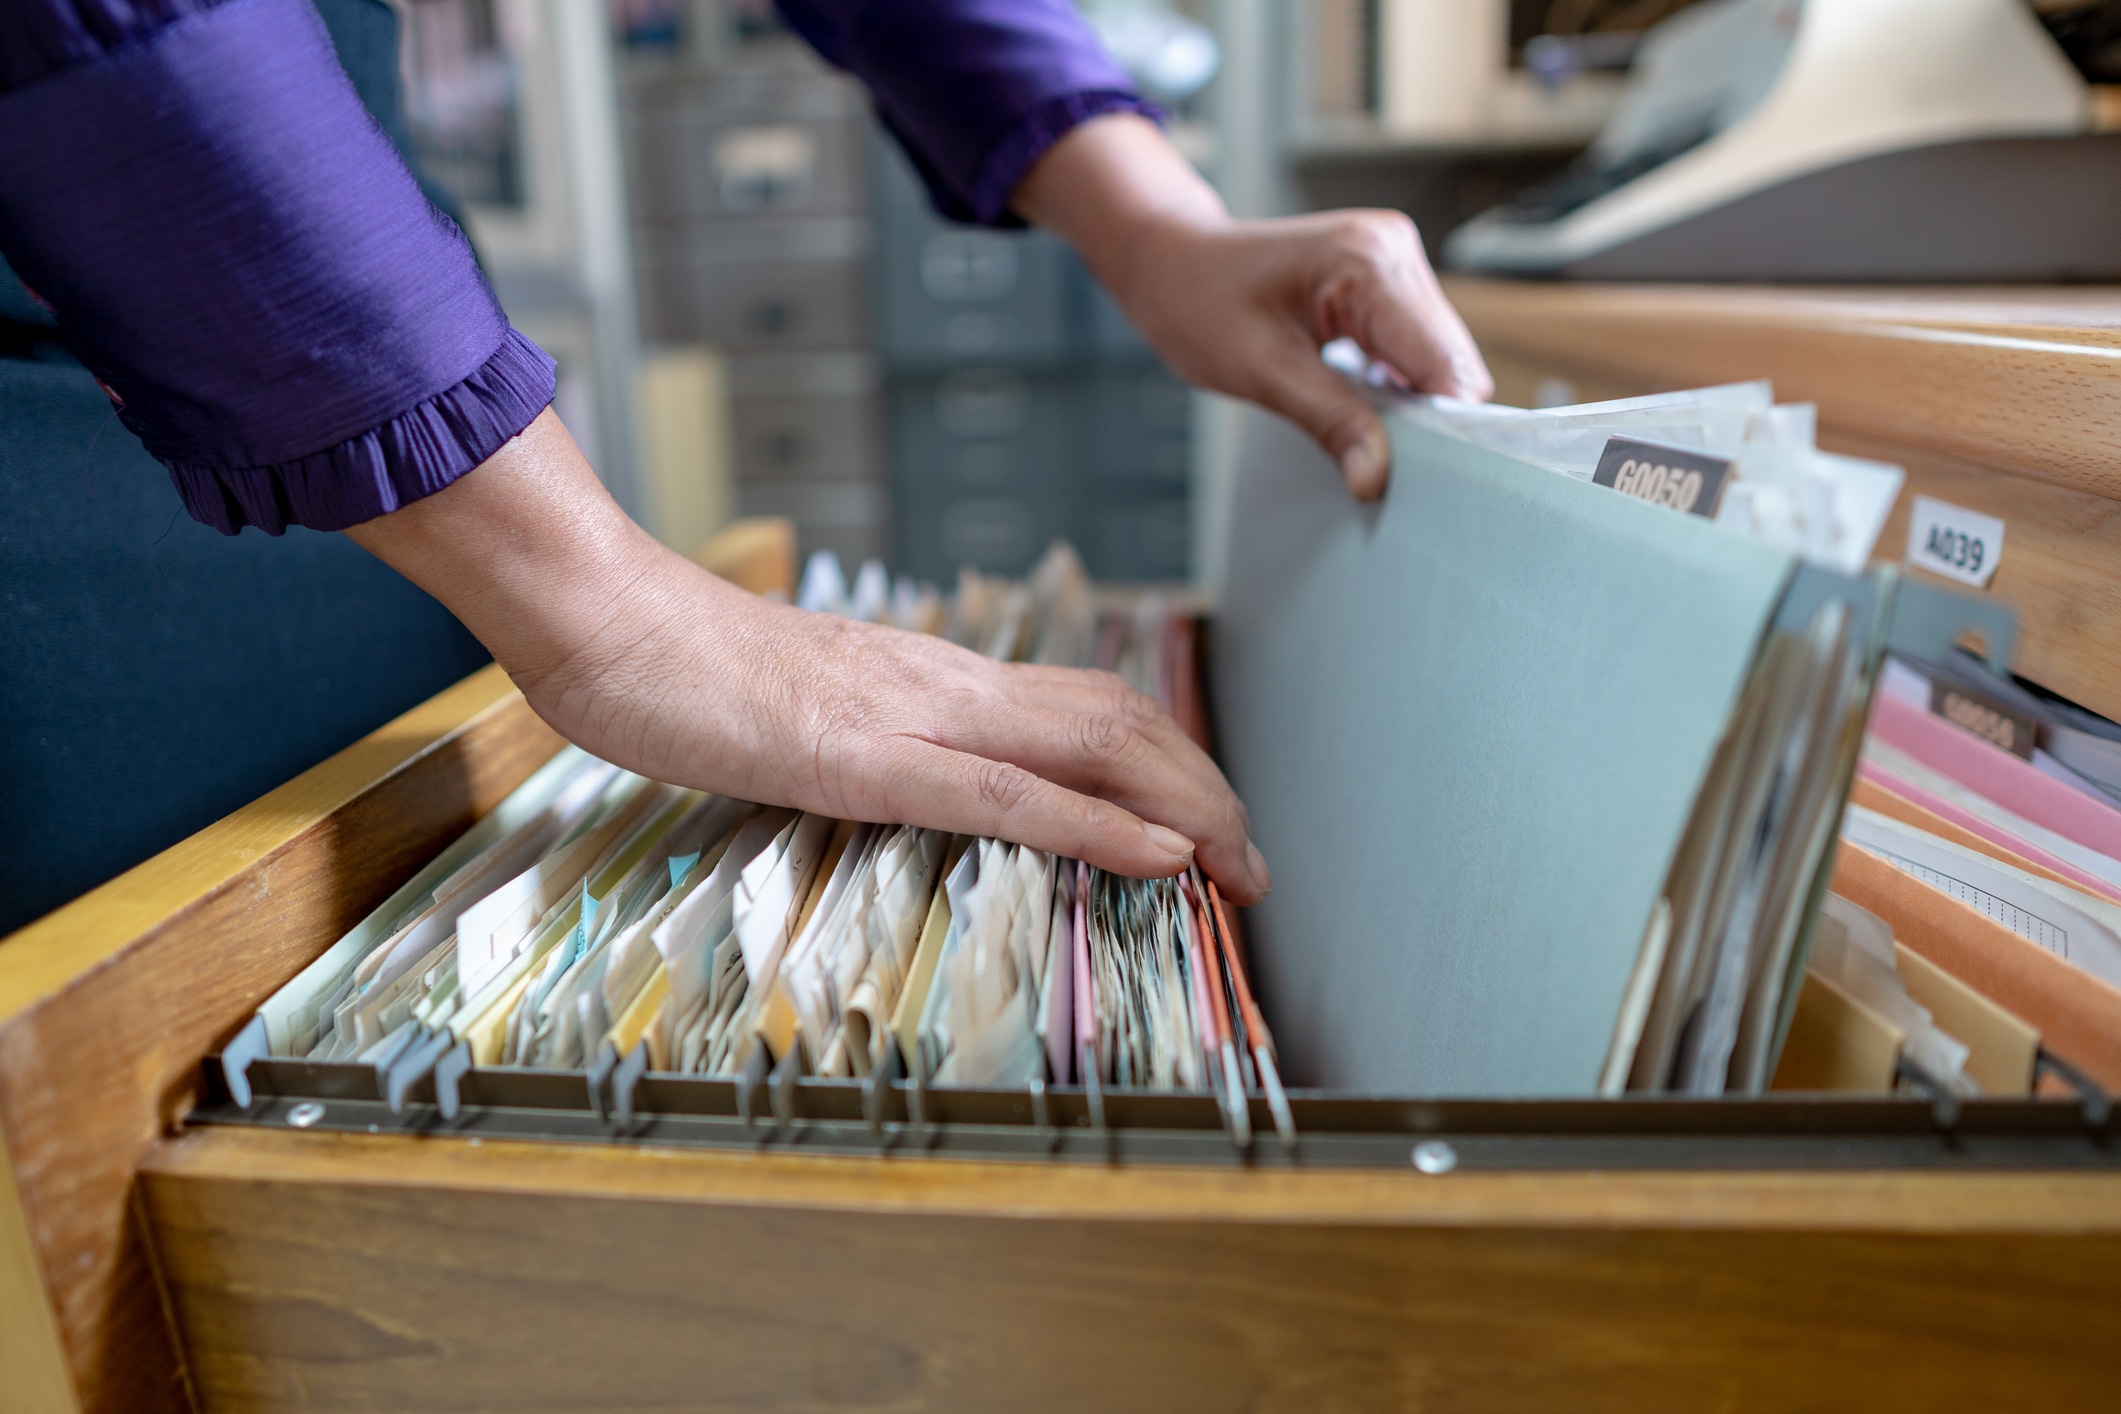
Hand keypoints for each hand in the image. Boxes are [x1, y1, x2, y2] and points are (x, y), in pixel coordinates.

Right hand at [346, 410, 1271, 901]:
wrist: (611, 623)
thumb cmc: (691, 672)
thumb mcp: (811, 708)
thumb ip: (883, 734)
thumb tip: (937, 777)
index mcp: (940, 680)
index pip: (1087, 709)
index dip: (1168, 763)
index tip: (1211, 827)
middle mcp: (950, 685)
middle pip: (1119, 722)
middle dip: (1204, 792)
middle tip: (1254, 866)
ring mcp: (914, 717)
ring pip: (1087, 750)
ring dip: (1181, 809)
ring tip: (1238, 866)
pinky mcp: (867, 758)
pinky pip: (1006, 796)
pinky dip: (1096, 827)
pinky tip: (1157, 857)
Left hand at [1015, 113, 1491, 500]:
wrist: (1171, 263)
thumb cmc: (1199, 302)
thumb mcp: (1261, 371)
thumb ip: (1330, 421)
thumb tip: (1376, 478)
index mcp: (1368, 261)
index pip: (1443, 361)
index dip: (1443, 426)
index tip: (1425, 482)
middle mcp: (1394, 250)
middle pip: (1452, 361)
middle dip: (1431, 420)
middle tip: (1387, 470)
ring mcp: (1394, 262)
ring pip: (1440, 359)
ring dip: (1416, 406)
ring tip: (1370, 441)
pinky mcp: (1386, 282)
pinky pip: (1415, 348)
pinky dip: (1401, 388)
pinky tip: (1368, 411)